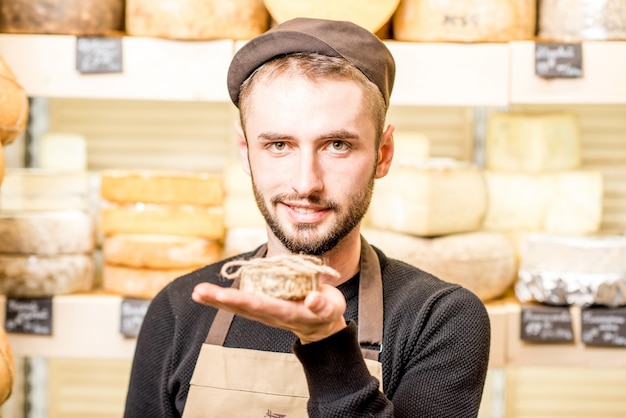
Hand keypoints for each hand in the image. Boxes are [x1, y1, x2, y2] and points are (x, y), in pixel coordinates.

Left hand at [191, 282, 346, 343]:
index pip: (261, 305)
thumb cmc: (327, 313)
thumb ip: (322, 305)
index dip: (241, 300)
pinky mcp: (263, 306)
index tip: (223, 296)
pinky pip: (241, 301)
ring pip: (238, 305)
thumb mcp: (331, 308)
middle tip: (200, 292)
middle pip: (243, 307)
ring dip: (217, 300)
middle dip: (221, 300)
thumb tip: (311, 299)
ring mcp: (265, 311)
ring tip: (198, 293)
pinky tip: (208, 293)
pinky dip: (224, 298)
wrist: (323, 325)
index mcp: (287, 312)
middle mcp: (271, 313)